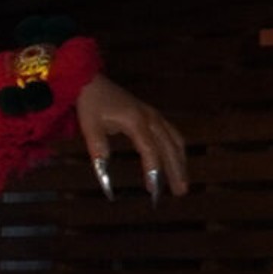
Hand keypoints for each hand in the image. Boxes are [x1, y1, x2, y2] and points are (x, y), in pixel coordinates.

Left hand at [75, 75, 186, 199]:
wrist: (92, 80)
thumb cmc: (91, 103)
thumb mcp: (90, 126)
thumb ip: (98, 149)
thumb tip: (103, 176)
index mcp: (136, 121)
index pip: (151, 150)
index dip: (154, 170)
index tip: (154, 190)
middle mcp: (151, 118)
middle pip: (169, 147)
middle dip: (176, 170)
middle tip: (180, 192)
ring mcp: (154, 115)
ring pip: (175, 140)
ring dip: (180, 161)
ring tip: (182, 182)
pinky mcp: (153, 115)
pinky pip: (172, 133)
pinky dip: (177, 149)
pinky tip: (178, 162)